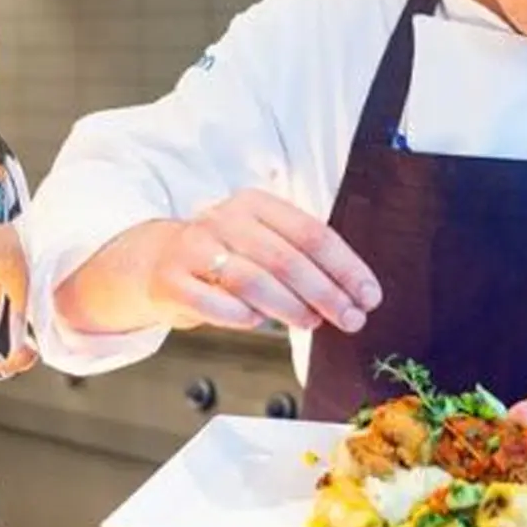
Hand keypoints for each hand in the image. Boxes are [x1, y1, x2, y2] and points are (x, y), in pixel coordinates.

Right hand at [116, 189, 382, 334]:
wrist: (156, 262)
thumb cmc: (225, 257)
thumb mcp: (264, 243)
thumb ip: (304, 260)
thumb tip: (354, 295)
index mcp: (256, 204)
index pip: (313, 233)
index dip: (346, 268)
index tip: (370, 297)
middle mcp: (224, 218)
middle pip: (287, 259)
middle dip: (327, 294)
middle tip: (352, 320)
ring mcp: (194, 248)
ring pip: (253, 281)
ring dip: (291, 308)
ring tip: (312, 323)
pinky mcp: (171, 280)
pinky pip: (215, 304)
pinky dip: (244, 317)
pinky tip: (259, 322)